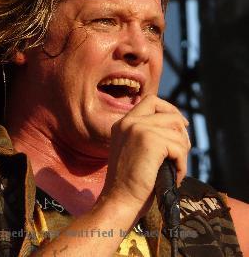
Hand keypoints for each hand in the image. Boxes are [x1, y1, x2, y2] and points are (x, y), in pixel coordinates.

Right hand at [101, 95, 190, 216]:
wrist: (119, 200)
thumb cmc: (130, 182)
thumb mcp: (134, 150)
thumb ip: (147, 134)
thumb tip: (178, 125)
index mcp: (123, 123)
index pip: (150, 100)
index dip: (169, 109)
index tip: (180, 125)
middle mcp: (128, 122)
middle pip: (168, 112)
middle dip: (181, 129)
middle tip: (182, 149)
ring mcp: (138, 129)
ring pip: (177, 131)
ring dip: (182, 151)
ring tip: (175, 168)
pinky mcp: (150, 141)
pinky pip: (179, 147)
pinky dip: (182, 164)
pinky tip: (174, 176)